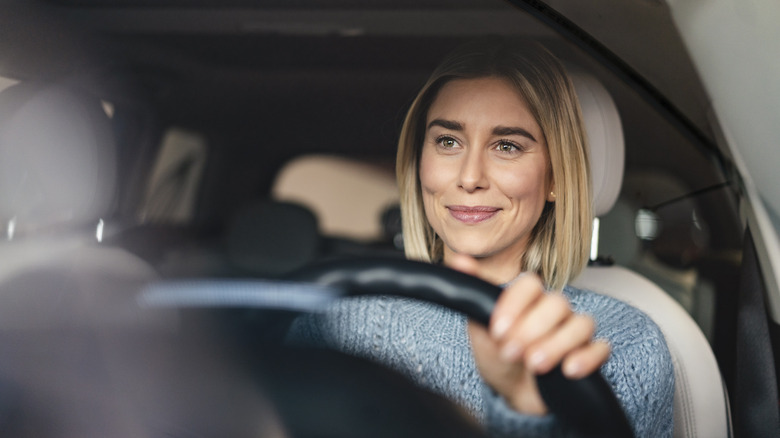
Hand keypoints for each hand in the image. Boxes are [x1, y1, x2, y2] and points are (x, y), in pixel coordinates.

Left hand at [447, 254, 609, 414]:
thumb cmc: (497, 354)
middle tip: (510, 352)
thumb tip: (459, 259)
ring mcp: (574, 331)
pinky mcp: (588, 355)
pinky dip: (587, 357)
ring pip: (581, 324)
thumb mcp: (479, 324)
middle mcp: (554, 310)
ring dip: (556, 344)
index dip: (515, 305)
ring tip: (534, 364)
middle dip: (531, 330)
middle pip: (557, 304)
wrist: (511, 392)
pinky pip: (600, 348)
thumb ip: (473, 291)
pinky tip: (568, 370)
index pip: (530, 285)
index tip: (497, 329)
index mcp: (528, 299)